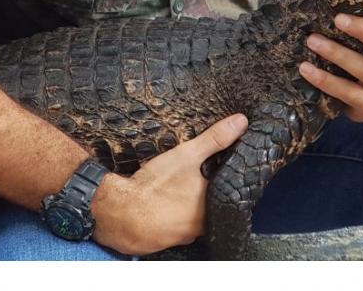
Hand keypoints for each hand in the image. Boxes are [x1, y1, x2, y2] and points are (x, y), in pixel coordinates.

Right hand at [91, 112, 247, 255]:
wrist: (123, 213)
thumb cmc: (156, 187)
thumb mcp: (187, 155)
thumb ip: (215, 139)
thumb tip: (240, 123)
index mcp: (213, 206)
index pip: (227, 192)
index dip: (221, 181)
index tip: (212, 173)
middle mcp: (203, 226)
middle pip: (210, 207)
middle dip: (202, 194)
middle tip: (190, 181)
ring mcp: (184, 236)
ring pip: (192, 218)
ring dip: (186, 207)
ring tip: (176, 191)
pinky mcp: (166, 240)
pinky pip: (174, 226)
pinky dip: (170, 216)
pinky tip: (161, 205)